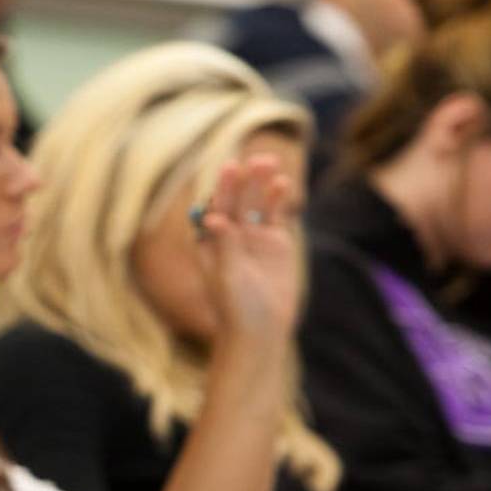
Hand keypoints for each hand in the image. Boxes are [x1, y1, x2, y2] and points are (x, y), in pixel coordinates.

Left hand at [196, 156, 303, 345]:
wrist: (261, 330)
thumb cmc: (236, 308)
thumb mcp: (229, 277)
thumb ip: (225, 246)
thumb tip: (213, 217)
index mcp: (208, 242)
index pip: (213, 209)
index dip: (221, 189)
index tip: (229, 168)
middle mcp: (229, 235)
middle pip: (235, 201)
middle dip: (242, 181)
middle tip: (254, 161)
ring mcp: (252, 237)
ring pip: (255, 203)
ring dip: (261, 184)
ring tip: (269, 163)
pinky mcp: (275, 242)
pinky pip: (275, 215)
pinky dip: (277, 199)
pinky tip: (282, 183)